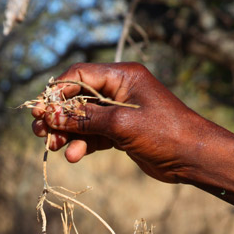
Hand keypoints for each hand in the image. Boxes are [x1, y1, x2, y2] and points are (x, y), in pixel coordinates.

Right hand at [31, 62, 233, 183]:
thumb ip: (85, 120)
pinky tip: (74, 156)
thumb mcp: (121, 124)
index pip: (80, 75)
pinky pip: (94, 134)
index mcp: (123, 76)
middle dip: (58, 115)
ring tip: (53, 146)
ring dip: (67, 132)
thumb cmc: (165, 133)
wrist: (194, 157)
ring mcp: (120, 112)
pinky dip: (82, 144)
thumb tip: (50, 116)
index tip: (42, 110)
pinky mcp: (121, 132)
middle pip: (77, 98)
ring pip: (83, 119)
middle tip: (39, 131)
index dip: (58, 92)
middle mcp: (120, 90)